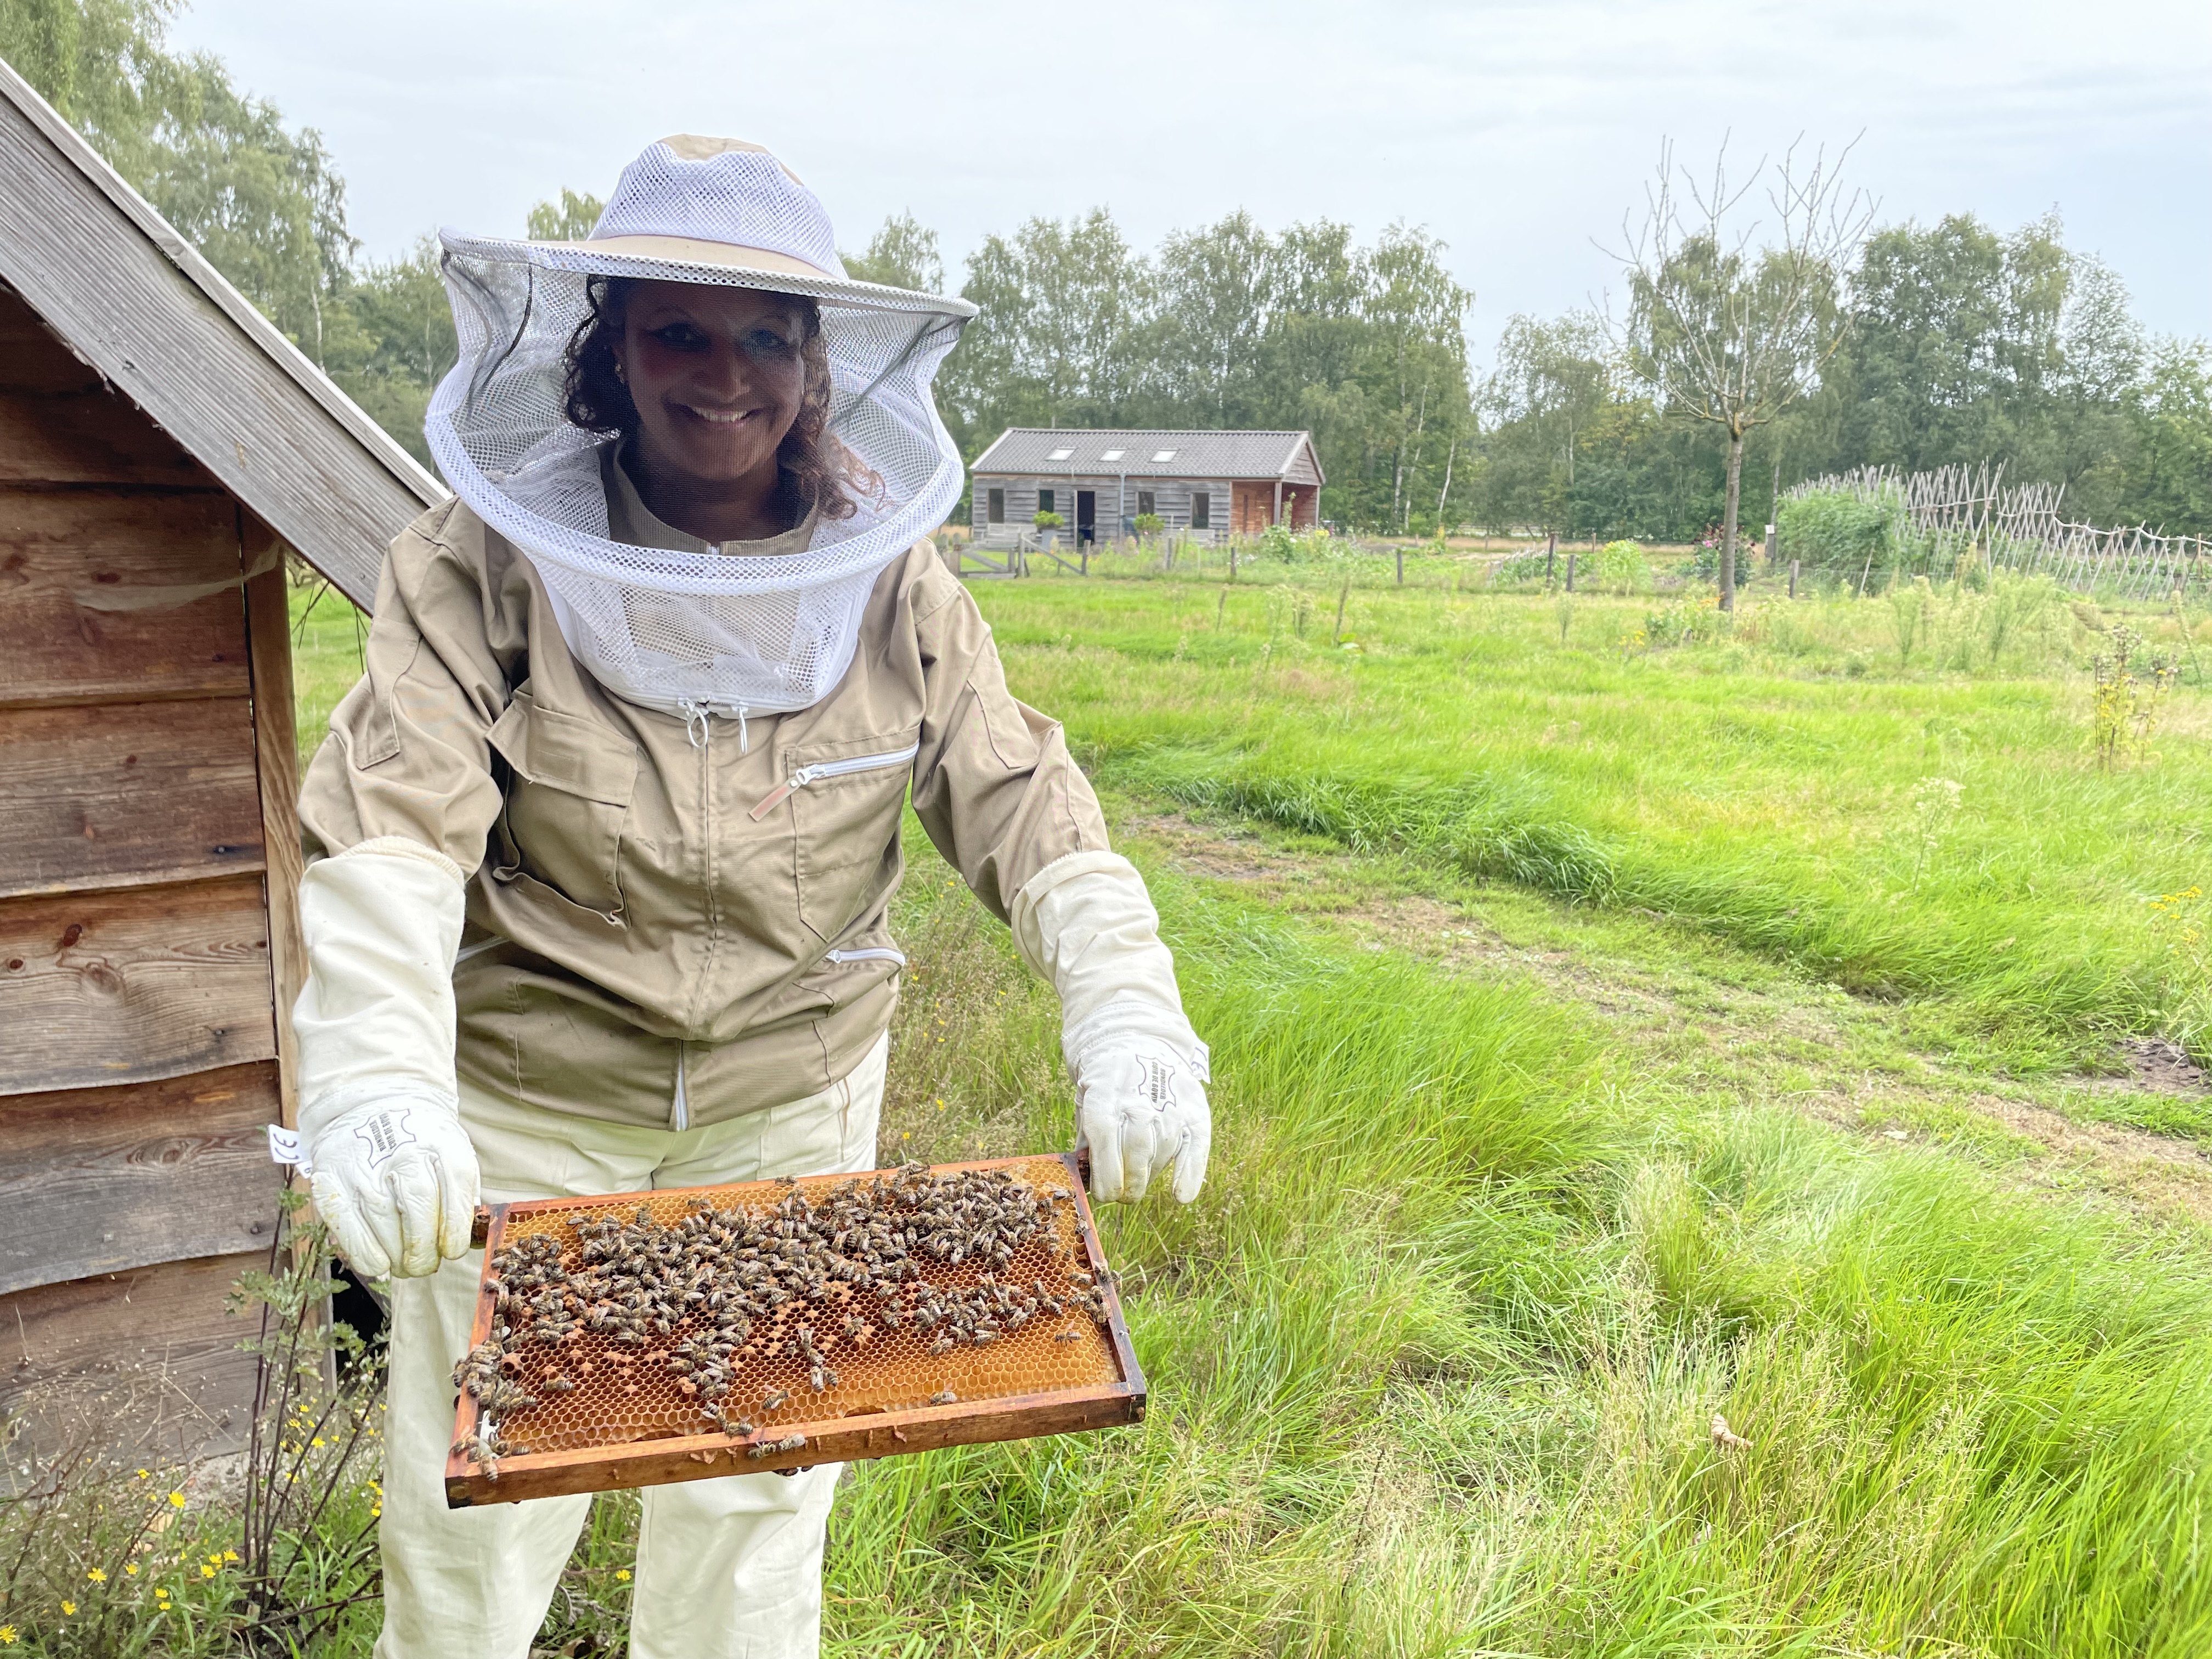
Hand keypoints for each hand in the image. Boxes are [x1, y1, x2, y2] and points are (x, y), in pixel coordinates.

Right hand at [303, 1098, 479, 1278]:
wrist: (371, 1105)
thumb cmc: (419, 1143)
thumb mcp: (451, 1151)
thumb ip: (461, 1190)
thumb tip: (470, 1236)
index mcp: (441, 1142)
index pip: (456, 1184)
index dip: (456, 1225)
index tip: (453, 1250)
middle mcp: (403, 1151)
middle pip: (420, 1204)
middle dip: (425, 1247)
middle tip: (425, 1265)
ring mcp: (365, 1165)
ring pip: (385, 1219)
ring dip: (397, 1255)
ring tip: (404, 1266)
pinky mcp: (332, 1180)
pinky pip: (349, 1224)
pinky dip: (366, 1252)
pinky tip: (379, 1263)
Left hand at [1076, 1038, 1210, 1203]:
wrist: (1138, 1042)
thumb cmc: (1107, 1084)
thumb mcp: (1086, 1101)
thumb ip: (1085, 1139)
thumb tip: (1084, 1181)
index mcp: (1104, 1097)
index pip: (1105, 1141)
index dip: (1106, 1175)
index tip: (1106, 1194)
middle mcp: (1138, 1101)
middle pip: (1136, 1155)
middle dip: (1128, 1186)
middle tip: (1124, 1195)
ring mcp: (1169, 1104)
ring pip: (1161, 1155)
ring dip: (1150, 1176)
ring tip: (1141, 1176)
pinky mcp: (1195, 1110)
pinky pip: (1195, 1148)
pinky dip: (1189, 1174)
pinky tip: (1181, 1195)